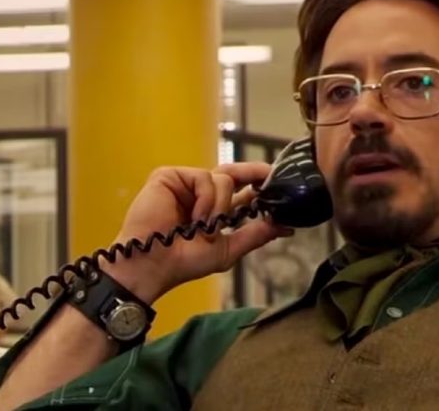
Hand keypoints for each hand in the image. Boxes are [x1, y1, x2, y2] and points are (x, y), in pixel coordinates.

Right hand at [101, 164, 291, 302]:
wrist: (153, 266)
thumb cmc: (183, 262)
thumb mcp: (228, 249)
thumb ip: (256, 234)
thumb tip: (286, 227)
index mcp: (214, 209)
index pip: (243, 191)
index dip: (261, 185)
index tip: (280, 183)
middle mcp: (200, 194)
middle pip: (236, 174)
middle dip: (255, 174)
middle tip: (270, 175)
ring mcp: (185, 184)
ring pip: (224, 179)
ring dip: (221, 208)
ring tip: (203, 228)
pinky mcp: (170, 176)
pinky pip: (205, 178)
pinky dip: (206, 200)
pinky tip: (192, 218)